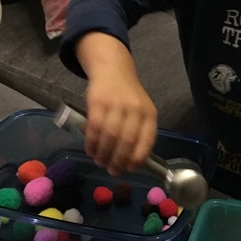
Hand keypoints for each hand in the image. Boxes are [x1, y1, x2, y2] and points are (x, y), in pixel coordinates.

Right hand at [76, 33, 156, 175]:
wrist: (113, 69)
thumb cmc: (128, 96)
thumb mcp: (141, 110)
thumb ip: (139, 131)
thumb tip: (131, 162)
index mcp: (149, 113)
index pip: (147, 140)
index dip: (138, 158)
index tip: (130, 169)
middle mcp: (135, 109)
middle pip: (127, 141)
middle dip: (118, 160)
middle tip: (111, 171)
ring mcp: (116, 104)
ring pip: (110, 136)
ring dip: (103, 154)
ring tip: (99, 161)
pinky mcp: (98, 101)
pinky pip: (94, 128)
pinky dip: (91, 143)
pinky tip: (90, 150)